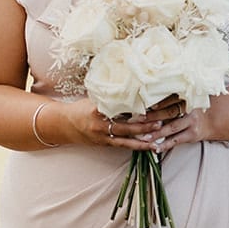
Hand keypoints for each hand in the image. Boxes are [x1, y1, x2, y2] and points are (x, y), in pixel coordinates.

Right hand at [60, 97, 193, 150]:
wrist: (63, 125)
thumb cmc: (81, 107)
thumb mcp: (94, 96)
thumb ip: (111, 93)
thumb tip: (133, 81)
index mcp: (100, 107)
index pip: (125, 104)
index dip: (141, 103)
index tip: (157, 99)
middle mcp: (102, 123)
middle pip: (130, 122)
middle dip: (149, 121)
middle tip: (165, 117)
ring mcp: (104, 135)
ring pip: (129, 136)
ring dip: (146, 135)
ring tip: (162, 133)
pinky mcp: (105, 144)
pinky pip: (125, 146)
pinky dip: (138, 146)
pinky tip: (151, 146)